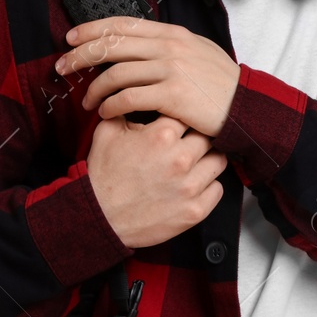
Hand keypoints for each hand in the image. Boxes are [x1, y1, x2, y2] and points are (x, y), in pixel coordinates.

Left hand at [56, 17, 240, 136]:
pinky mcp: (172, 96)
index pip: (122, 25)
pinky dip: (111, 107)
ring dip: (94, 89)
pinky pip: (129, 99)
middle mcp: (169, 47)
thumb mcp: (197, 52)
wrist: (246, 106)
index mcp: (172, 34)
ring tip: (88, 101)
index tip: (71, 39)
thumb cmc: (220, 84)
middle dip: (80, 56)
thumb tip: (138, 44)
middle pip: (112, 46)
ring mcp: (171, 70)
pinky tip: (106, 113)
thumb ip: (168, 45)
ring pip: (116, 74)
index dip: (92, 30)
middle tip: (62, 67)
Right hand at [87, 114, 227, 248]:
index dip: (183, 120)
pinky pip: (218, 189)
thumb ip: (126, 110)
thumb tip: (138, 98)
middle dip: (198, 139)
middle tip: (188, 145)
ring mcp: (189, 186)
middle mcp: (180, 159)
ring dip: (208, 161)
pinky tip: (195, 185)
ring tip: (195, 164)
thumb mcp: (106, 134)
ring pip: (219, 161)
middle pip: (208, 137)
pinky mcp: (194, 210)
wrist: (97, 218)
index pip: (188, 116)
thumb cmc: (102, 177)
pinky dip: (208, 186)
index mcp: (162, 136)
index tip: (179, 127)